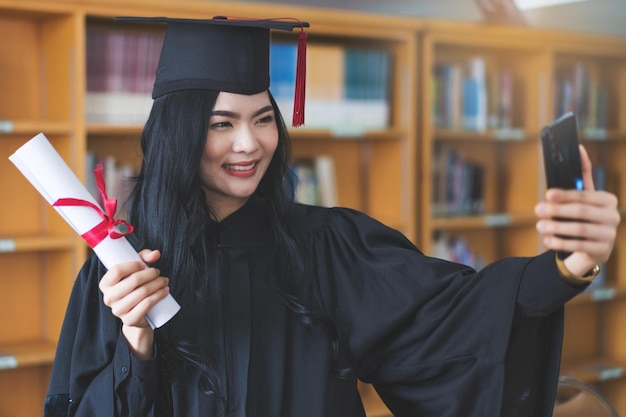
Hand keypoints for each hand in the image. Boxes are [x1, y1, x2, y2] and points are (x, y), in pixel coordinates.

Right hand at [99, 249, 169, 357]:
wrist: (138, 313)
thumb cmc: (134, 286)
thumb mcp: (136, 270)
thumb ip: (144, 257)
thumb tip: (156, 254)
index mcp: (105, 284)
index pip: (117, 270)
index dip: (133, 265)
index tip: (144, 265)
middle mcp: (108, 298)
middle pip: (133, 280)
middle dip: (150, 274)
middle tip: (158, 272)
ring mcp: (118, 310)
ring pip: (142, 292)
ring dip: (157, 284)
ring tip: (164, 280)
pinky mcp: (129, 320)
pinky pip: (146, 305)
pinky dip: (158, 296)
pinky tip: (165, 291)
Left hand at [535, 145, 620, 276]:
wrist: (592, 248)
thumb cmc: (583, 217)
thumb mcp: (583, 198)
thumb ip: (581, 177)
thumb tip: (578, 148)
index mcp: (607, 200)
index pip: (585, 196)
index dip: (565, 194)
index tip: (548, 194)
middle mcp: (613, 216)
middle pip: (581, 212)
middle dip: (557, 211)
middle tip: (537, 210)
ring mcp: (610, 234)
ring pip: (580, 230)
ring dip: (557, 228)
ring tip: (539, 226)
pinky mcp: (603, 250)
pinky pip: (579, 246)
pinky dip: (561, 242)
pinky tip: (547, 240)